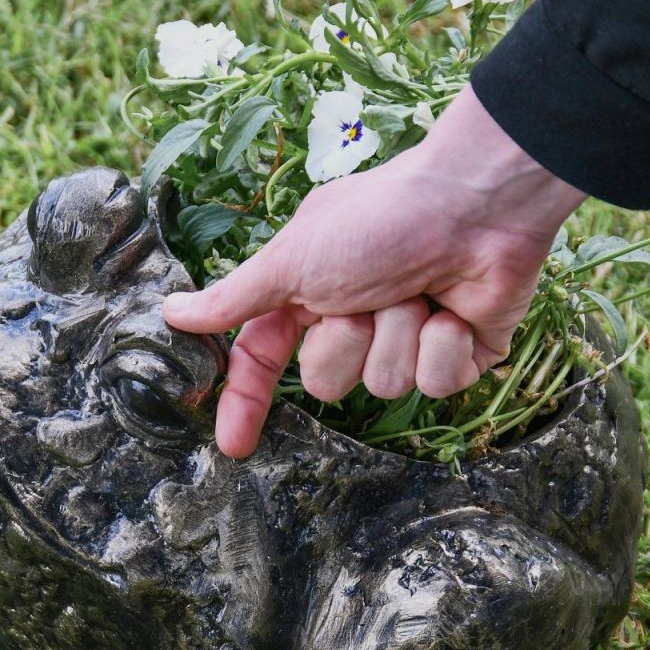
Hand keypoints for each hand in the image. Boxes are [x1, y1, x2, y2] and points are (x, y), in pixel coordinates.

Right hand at [162, 85, 586, 457]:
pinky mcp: (457, 355)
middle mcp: (356, 320)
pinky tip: (454, 310)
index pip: (264, 360)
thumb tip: (173, 313)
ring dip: (398, 336)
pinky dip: (442, 347)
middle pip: (326, 381)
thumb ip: (236, 298)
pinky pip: (436, 385)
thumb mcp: (294, 258)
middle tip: (366, 297)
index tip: (234, 445)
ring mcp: (407, 339)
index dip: (247, 401)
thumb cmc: (381, 219)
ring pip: (385, 386)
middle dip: (347, 340)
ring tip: (417, 292)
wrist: (476, 204)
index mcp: (310, 295)